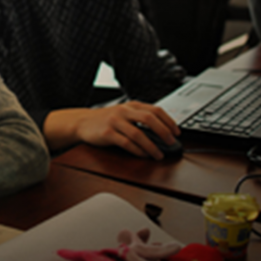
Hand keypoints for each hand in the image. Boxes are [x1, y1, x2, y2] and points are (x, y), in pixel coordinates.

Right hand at [43, 101, 179, 158]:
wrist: (82, 122)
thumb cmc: (106, 120)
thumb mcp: (124, 113)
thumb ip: (140, 118)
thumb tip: (163, 132)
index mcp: (131, 105)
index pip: (155, 110)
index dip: (169, 121)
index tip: (177, 132)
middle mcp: (124, 111)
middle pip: (149, 119)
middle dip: (164, 132)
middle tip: (171, 143)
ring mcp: (115, 122)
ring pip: (138, 133)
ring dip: (152, 146)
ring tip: (159, 155)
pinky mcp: (107, 133)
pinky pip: (126, 143)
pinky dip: (137, 151)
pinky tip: (144, 155)